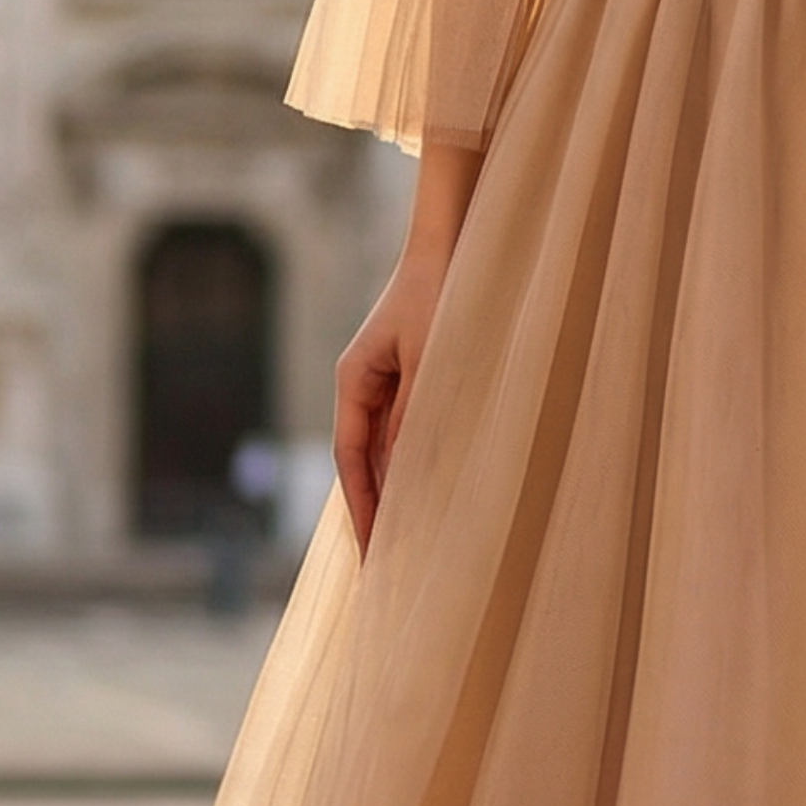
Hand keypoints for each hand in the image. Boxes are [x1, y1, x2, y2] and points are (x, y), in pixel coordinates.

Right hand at [331, 142, 482, 555]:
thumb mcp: (431, 357)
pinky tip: (433, 493)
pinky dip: (418, 464)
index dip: (362, 507)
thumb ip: (420, 412)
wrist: (454, 240)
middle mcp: (364, 385)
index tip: (374, 551)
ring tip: (412, 541)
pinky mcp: (412, 378)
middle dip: (376, 510)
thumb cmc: (440, 292)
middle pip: (365, 461)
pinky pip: (409, 432)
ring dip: (400, 491)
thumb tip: (411, 471)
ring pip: (389, 450)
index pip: (351, 459)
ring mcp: (387, 382)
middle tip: (389, 565)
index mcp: (355, 381)